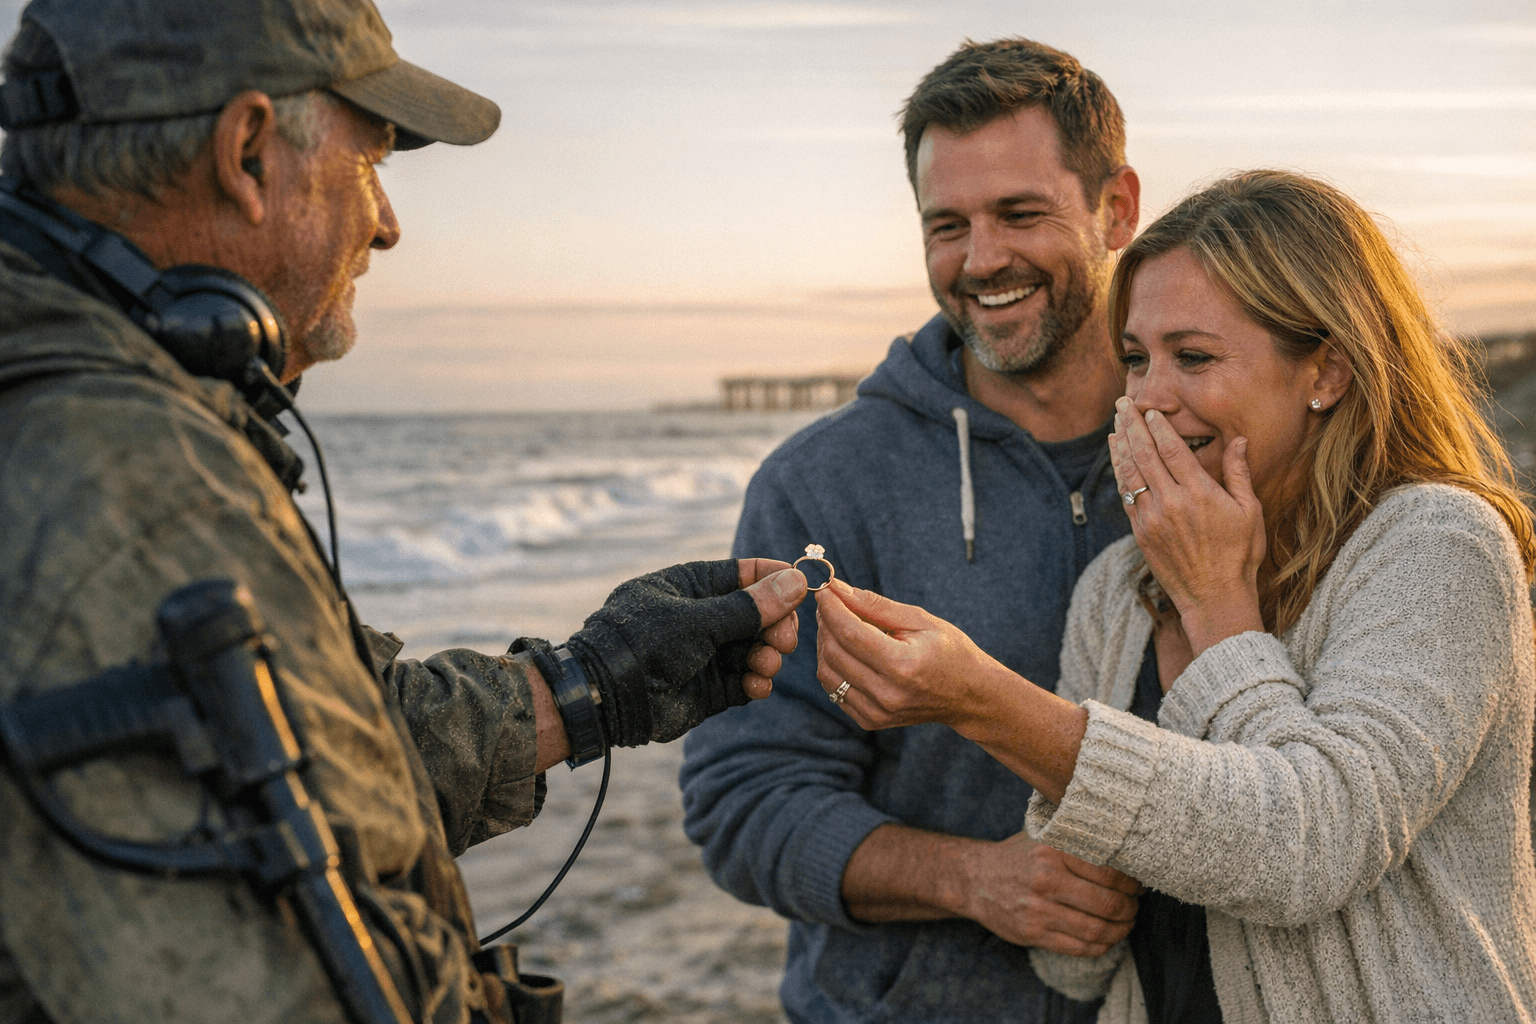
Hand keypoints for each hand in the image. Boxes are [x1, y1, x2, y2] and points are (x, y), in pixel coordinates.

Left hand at [567, 559, 806, 745]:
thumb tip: (795, 582)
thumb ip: (749, 607)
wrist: (607, 696)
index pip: (743, 574)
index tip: (803, 586)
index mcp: (691, 587)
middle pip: (757, 614)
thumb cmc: (644, 642)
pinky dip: (756, 683)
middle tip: (784, 640)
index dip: (774, 579)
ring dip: (767, 656)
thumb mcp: (699, 619)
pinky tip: (758, 685)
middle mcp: (701, 618)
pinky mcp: (709, 689)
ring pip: (754, 649)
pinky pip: (744, 681)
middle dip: (776, 625)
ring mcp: (705, 654)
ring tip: (766, 664)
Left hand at [813, 579, 1002, 734]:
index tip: (824, 589)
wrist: (969, 696)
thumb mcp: (920, 620)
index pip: (850, 633)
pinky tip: (846, 651)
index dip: (831, 608)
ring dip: (825, 645)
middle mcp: (887, 693)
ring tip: (837, 626)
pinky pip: (834, 691)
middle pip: (834, 653)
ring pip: (828, 674)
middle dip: (825, 623)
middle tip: (830, 604)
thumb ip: (876, 606)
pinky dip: (833, 666)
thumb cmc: (950, 651)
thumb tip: (839, 589)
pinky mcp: (871, 720)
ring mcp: (878, 712)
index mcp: (903, 665)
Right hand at [963, 833, 1140, 956]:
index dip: (1131, 883)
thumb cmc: (1018, 856)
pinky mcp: (1033, 933)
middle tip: (1134, 906)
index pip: (1108, 871)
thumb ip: (1077, 842)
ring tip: (1125, 924)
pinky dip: (1101, 946)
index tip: (1137, 886)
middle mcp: (1046, 880)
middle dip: (1129, 909)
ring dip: (1120, 931)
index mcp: (1053, 851)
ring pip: (1096, 930)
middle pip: (1107, 904)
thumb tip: (1125, 851)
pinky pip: (1079, 948)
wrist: (975, 878)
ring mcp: (1039, 910)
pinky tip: (1106, 938)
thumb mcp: (1043, 837)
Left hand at [1111, 397, 1265, 651]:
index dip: (1157, 427)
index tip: (1149, 410)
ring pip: (1130, 472)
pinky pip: (1126, 495)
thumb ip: (1238, 473)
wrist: (1214, 597)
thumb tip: (1239, 440)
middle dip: (1131, 425)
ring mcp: (1152, 518)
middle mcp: (1171, 502)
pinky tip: (1117, 458)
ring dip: (1120, 445)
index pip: (1172, 450)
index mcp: (1199, 493)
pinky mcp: (1141, 532)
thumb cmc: (1239, 555)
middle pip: (1145, 454)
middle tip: (1122, 403)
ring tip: (1115, 423)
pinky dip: (1120, 472)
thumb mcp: (1249, 512)